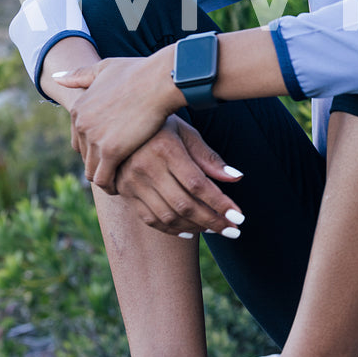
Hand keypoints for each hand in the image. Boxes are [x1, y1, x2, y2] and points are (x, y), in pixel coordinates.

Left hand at [57, 56, 180, 191]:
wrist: (160, 80)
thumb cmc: (139, 72)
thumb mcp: (105, 68)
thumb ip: (80, 75)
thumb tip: (56, 77)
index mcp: (79, 108)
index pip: (78, 140)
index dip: (94, 148)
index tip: (112, 152)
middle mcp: (81, 124)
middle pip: (85, 156)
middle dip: (99, 163)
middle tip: (119, 170)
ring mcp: (94, 139)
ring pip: (92, 171)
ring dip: (104, 179)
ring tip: (121, 182)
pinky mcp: (111, 151)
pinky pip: (104, 178)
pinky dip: (111, 186)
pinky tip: (123, 187)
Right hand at [112, 116, 245, 236]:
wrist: (118, 124)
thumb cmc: (162, 126)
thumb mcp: (186, 133)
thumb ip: (209, 157)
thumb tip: (236, 178)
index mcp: (166, 149)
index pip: (197, 184)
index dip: (220, 203)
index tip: (239, 216)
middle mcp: (146, 168)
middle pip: (184, 204)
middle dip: (212, 221)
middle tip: (233, 231)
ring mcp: (132, 182)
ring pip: (167, 216)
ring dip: (195, 227)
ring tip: (216, 229)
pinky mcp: (125, 192)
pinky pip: (149, 219)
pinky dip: (172, 229)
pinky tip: (191, 231)